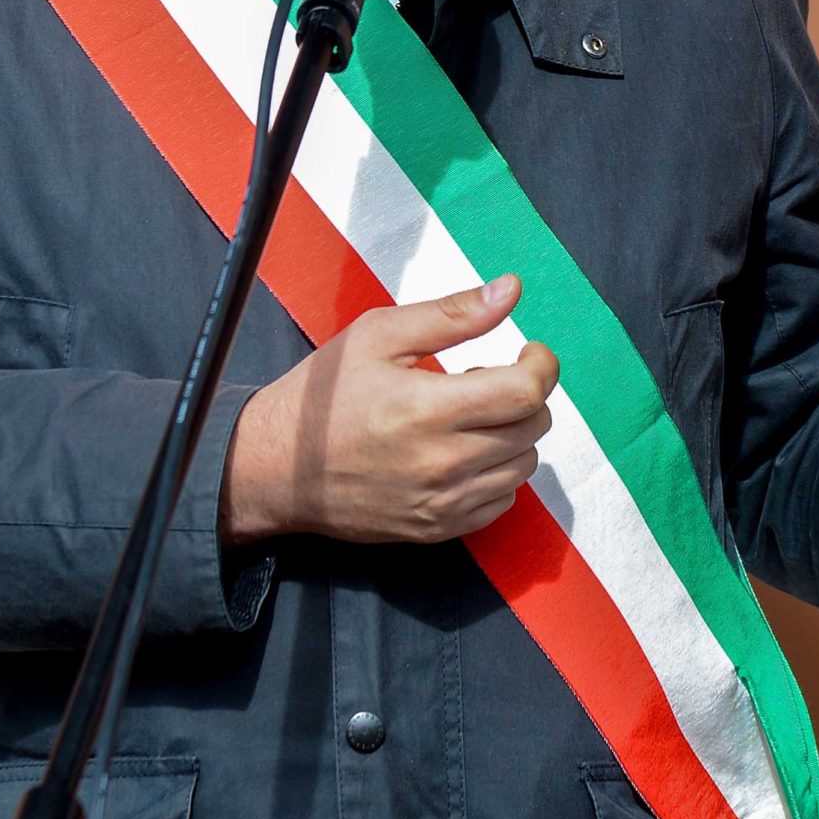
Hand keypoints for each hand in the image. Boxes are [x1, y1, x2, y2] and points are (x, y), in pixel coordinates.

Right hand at [221, 274, 557, 544]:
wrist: (276, 469)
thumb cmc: (323, 396)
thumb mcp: (378, 335)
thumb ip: (452, 313)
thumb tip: (511, 290)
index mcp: (429, 408)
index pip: (527, 392)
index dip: (541, 365)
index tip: (528, 351)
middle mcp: (443, 463)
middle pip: (533, 427)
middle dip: (525, 394)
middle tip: (484, 378)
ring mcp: (442, 503)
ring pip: (523, 465)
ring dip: (512, 433)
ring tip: (467, 415)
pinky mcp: (438, 529)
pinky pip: (501, 502)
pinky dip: (496, 472)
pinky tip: (462, 451)